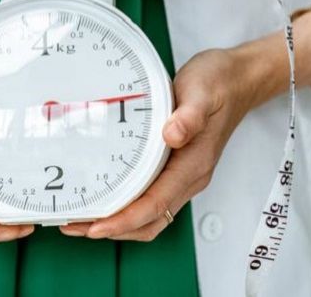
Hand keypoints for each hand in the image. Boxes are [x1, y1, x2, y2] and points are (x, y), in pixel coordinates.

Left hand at [61, 46, 269, 241]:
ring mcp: (184, 175)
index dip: (123, 220)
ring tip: (81, 218)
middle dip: (112, 229)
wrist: (237, 80)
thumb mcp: (203, 91)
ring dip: (117, 223)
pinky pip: (150, 199)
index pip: (155, 204)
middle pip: (149, 221)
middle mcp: (189, 177)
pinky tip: (105, 197)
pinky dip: (126, 207)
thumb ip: (190, 115)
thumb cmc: (219, 83)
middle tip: (73, 225)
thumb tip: (173, 134)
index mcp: (194, 164)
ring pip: (149, 216)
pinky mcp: (176, 168)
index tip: (95, 227)